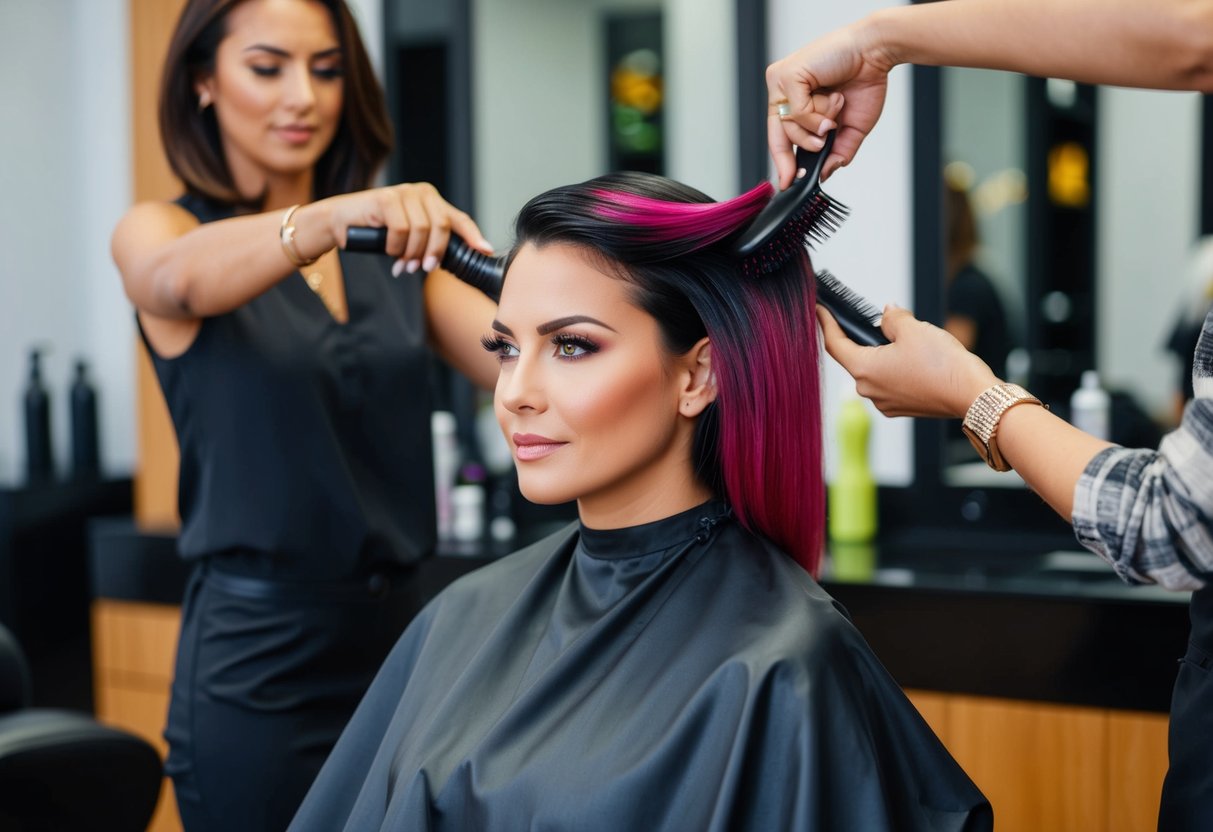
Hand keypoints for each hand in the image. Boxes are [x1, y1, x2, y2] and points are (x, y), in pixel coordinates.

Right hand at [312, 182, 492, 273]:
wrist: (342, 222)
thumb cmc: (378, 232)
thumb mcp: (409, 238)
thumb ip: (428, 243)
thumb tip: (444, 262)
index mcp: (432, 201)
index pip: (459, 219)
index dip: (474, 236)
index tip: (486, 251)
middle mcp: (422, 192)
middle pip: (442, 227)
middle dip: (434, 253)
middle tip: (422, 269)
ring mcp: (405, 192)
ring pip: (422, 230)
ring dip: (412, 253)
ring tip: (402, 264)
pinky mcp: (386, 197)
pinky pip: (401, 229)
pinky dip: (396, 246)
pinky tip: (388, 249)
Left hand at [766, 21, 894, 189]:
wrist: (877, 54)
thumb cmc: (863, 82)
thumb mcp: (850, 130)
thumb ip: (835, 154)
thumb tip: (824, 174)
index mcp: (793, 102)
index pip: (779, 138)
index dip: (784, 162)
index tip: (789, 182)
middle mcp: (783, 91)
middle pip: (780, 136)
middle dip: (805, 145)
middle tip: (826, 137)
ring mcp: (782, 82)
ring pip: (789, 126)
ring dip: (819, 124)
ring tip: (838, 103)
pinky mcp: (787, 75)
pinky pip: (798, 113)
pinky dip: (819, 113)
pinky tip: (835, 99)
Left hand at [817, 303, 999, 418]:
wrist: (973, 396)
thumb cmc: (942, 366)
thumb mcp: (913, 329)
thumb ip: (892, 319)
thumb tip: (887, 315)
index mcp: (863, 370)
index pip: (834, 344)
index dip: (826, 324)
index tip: (819, 311)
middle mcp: (869, 390)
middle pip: (856, 357)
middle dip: (866, 337)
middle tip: (878, 320)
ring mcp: (885, 402)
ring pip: (876, 370)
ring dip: (884, 353)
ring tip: (907, 339)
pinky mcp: (901, 408)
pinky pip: (891, 382)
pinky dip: (897, 368)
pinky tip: (916, 359)